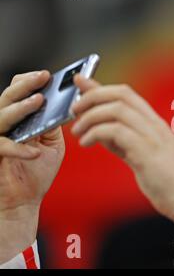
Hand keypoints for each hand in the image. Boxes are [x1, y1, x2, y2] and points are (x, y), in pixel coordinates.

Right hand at [0, 71, 64, 262]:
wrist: (24, 201)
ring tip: (38, 101)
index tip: (47, 74)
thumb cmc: (37, 171)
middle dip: (25, 85)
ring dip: (21, 108)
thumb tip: (64, 104)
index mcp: (20, 120)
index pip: (19, 93)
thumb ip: (53, 125)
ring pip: (2, 116)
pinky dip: (19, 148)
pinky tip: (34, 152)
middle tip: (42, 77)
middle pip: (8, 97)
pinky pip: (2, 146)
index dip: (30, 82)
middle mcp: (5, 125)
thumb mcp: (52, 144)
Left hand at [71, 75, 173, 231]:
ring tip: (78, 132)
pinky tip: (86, 143)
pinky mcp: (146, 151)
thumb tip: (100, 131)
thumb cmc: (168, 182)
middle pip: (121, 94)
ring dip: (91, 116)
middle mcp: (155, 125)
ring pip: (117, 109)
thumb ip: (123, 141)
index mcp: (155, 124)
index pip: (127, 95)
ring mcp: (153, 136)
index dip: (101, 87)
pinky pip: (116, 131)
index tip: (81, 83)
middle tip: (74, 109)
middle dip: (92, 96)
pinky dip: (95, 133)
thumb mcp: (141, 156)